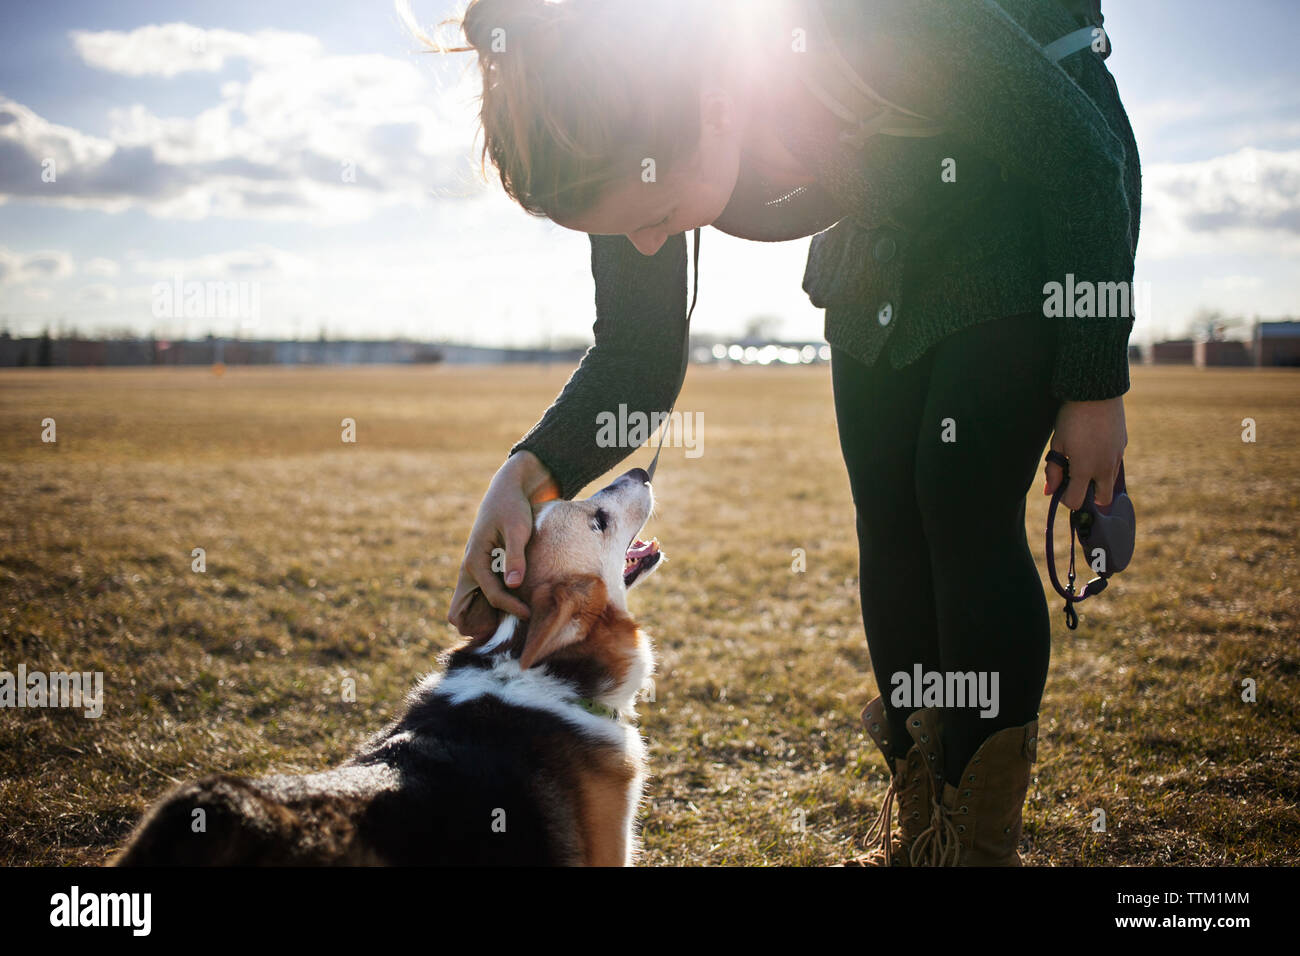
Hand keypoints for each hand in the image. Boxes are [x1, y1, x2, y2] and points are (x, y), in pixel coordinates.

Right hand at [447, 450, 560, 637]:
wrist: (507, 490)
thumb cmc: (513, 507)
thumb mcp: (518, 529)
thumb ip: (515, 556)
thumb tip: (513, 584)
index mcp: (474, 560)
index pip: (492, 595)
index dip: (511, 608)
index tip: (530, 614)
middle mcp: (469, 569)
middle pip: (458, 612)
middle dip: (475, 627)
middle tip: (501, 634)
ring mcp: (474, 571)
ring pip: (467, 607)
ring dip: (482, 618)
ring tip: (507, 627)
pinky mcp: (483, 570)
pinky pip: (479, 597)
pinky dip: (489, 607)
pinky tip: (511, 608)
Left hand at [1043, 397, 1126, 509]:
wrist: (1096, 392)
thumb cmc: (1072, 418)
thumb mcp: (1058, 444)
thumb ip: (1053, 470)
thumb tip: (1050, 491)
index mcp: (1085, 469)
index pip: (1076, 501)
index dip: (1065, 499)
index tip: (1060, 487)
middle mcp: (1105, 468)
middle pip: (1103, 500)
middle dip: (1089, 496)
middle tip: (1075, 480)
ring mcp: (1117, 457)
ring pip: (1110, 482)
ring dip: (1097, 480)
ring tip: (1083, 461)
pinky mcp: (1123, 446)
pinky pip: (1115, 464)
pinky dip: (1104, 465)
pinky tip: (1093, 447)